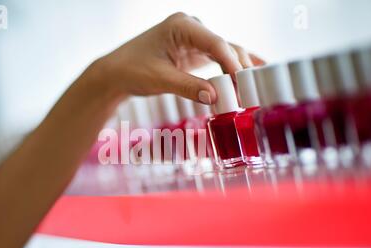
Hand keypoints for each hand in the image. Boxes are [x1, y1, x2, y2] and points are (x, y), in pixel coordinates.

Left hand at [98, 12, 263, 104]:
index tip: (242, 83)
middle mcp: (191, 28)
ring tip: (254, 87)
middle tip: (250, 91)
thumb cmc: (132, 70)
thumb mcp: (160, 79)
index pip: (215, 43)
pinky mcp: (194, 52)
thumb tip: (215, 97)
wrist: (117, 73)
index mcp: (182, 26)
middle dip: (239, 68)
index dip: (232, 64)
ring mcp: (194, 39)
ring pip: (225, 52)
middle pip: (225, 46)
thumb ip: (188, 87)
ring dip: (238, 69)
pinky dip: (231, 68)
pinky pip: (218, 58)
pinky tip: (250, 72)